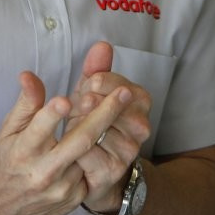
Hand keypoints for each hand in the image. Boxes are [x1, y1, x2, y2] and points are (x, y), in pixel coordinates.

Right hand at [0, 70, 133, 214]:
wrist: (3, 205)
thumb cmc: (8, 159)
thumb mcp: (9, 129)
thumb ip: (26, 102)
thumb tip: (28, 75)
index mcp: (23, 150)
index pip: (39, 129)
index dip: (52, 115)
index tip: (66, 100)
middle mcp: (43, 171)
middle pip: (80, 140)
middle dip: (105, 113)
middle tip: (124, 92)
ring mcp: (61, 187)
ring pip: (92, 153)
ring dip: (108, 129)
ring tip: (122, 107)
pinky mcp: (75, 197)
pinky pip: (93, 168)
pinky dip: (102, 150)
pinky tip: (109, 135)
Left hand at [67, 42, 152, 211]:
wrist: (96, 168)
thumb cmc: (93, 123)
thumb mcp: (93, 93)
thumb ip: (98, 68)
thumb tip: (102, 45)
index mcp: (141, 99)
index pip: (113, 82)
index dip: (93, 84)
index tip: (87, 88)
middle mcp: (142, 125)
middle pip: (103, 105)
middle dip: (83, 105)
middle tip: (77, 108)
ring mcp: (129, 149)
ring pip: (92, 129)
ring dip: (75, 127)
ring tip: (73, 129)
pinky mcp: (113, 170)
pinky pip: (86, 153)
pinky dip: (74, 149)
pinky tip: (72, 149)